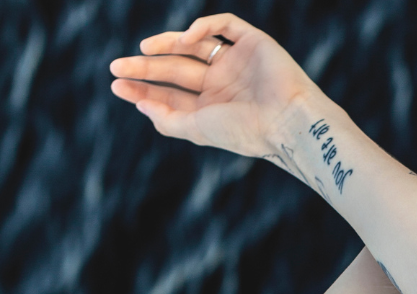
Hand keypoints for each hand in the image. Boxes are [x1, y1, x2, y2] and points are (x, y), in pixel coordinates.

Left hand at [109, 13, 319, 162]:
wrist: (287, 121)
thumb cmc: (246, 131)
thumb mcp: (199, 129)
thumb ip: (169, 120)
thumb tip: (141, 104)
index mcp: (213, 107)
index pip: (171, 93)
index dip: (143, 88)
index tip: (116, 85)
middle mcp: (223, 83)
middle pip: (176, 68)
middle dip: (146, 67)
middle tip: (116, 67)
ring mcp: (236, 61)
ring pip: (194, 44)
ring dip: (167, 43)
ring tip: (144, 48)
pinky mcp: (251, 42)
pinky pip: (222, 25)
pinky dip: (202, 26)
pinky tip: (185, 38)